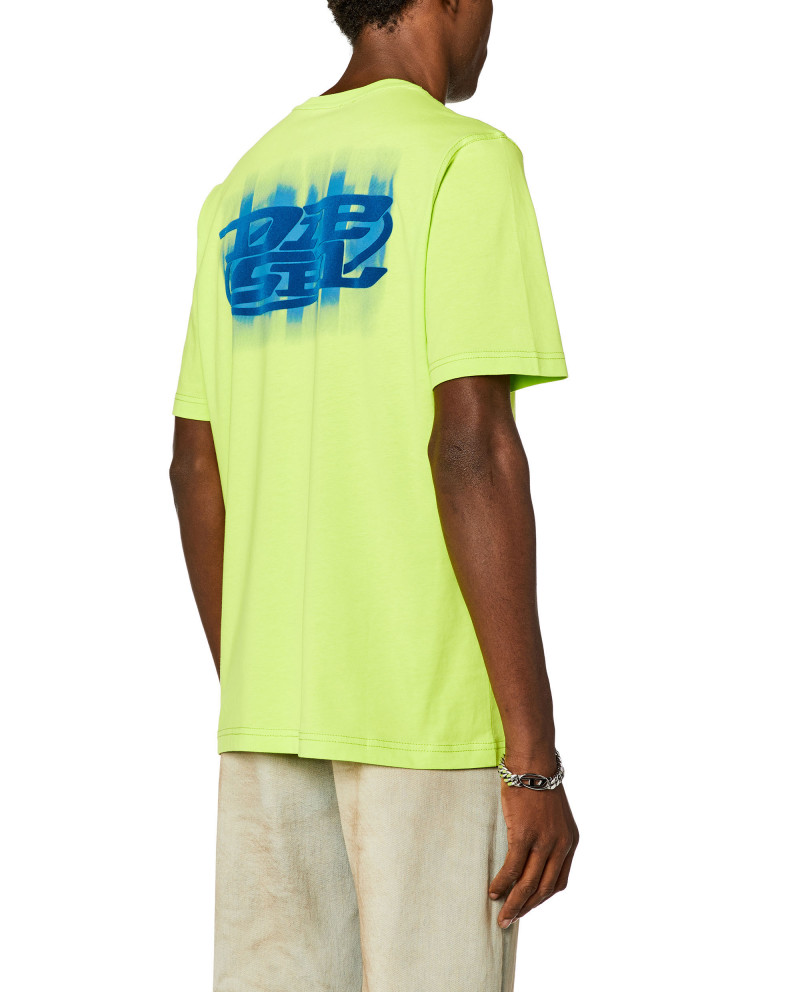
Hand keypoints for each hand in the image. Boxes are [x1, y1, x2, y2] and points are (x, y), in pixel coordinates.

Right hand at [489, 761, 578, 927]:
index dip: (542, 897)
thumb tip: (532, 851)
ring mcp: (544, 842)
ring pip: (528, 885)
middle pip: (543, 889)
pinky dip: (503, 884)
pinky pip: (512, 869)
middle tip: (510, 920)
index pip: (558, 882)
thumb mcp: (553, 814)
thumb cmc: (538, 782)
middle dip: (526, 908)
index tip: (527, 905)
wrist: (533, 761)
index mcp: (571, 841)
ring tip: (501, 915)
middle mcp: (561, 846)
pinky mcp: (525, 836)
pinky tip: (493, 891)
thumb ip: (548, 835)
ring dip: (514, 904)